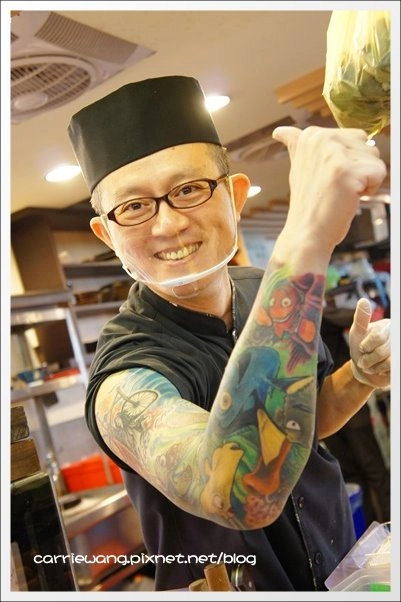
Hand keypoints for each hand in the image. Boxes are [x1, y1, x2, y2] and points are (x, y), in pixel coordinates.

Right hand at [272, 126, 386, 257]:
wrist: (306, 233)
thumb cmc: (308, 204)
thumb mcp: (298, 168)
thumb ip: (296, 145)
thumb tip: (279, 131)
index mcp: (311, 135)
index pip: (354, 137)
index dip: (348, 161)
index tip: (328, 177)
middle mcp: (321, 139)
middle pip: (366, 145)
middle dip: (359, 167)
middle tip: (336, 186)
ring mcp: (334, 154)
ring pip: (374, 158)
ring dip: (364, 179)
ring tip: (341, 192)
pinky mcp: (347, 171)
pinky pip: (379, 173)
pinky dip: (370, 190)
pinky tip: (349, 198)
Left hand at [349, 298, 390, 389]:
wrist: (364, 369)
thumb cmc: (360, 348)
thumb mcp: (357, 332)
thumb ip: (361, 318)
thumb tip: (363, 300)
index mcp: (387, 326)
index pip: (377, 337)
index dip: (366, 346)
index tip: (362, 348)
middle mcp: (396, 335)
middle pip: (381, 351)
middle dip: (367, 359)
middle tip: (363, 360)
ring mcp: (398, 349)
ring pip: (388, 362)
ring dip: (374, 367)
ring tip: (371, 365)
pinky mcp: (398, 361)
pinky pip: (392, 368)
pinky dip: (382, 371)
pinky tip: (380, 369)